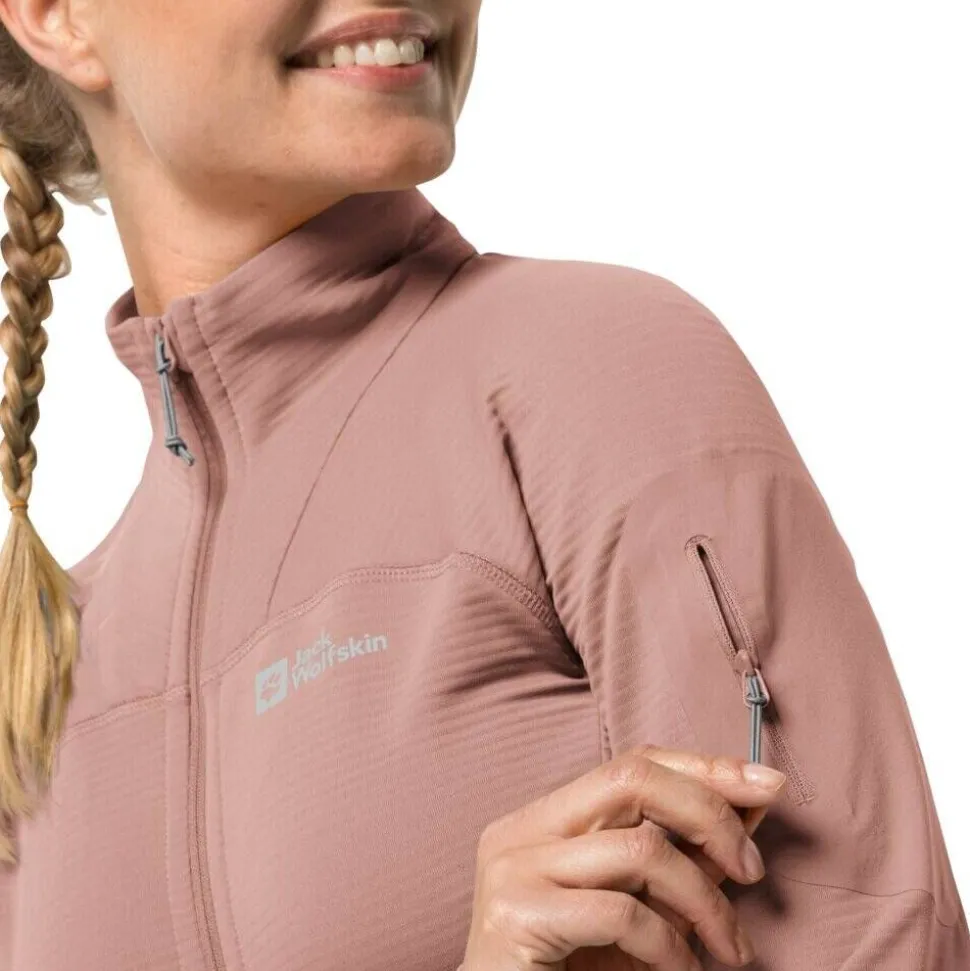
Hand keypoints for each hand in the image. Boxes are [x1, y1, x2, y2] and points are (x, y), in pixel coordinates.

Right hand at [461, 743, 787, 970]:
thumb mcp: (643, 906)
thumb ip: (687, 857)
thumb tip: (754, 806)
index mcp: (544, 818)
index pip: (631, 764)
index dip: (702, 768)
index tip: (765, 785)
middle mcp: (522, 829)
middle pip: (632, 779)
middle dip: (709, 814)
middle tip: (754, 868)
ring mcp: (513, 867)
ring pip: (639, 850)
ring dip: (705, 902)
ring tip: (730, 948)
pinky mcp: (516, 914)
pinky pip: (621, 913)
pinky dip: (670, 945)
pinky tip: (682, 970)